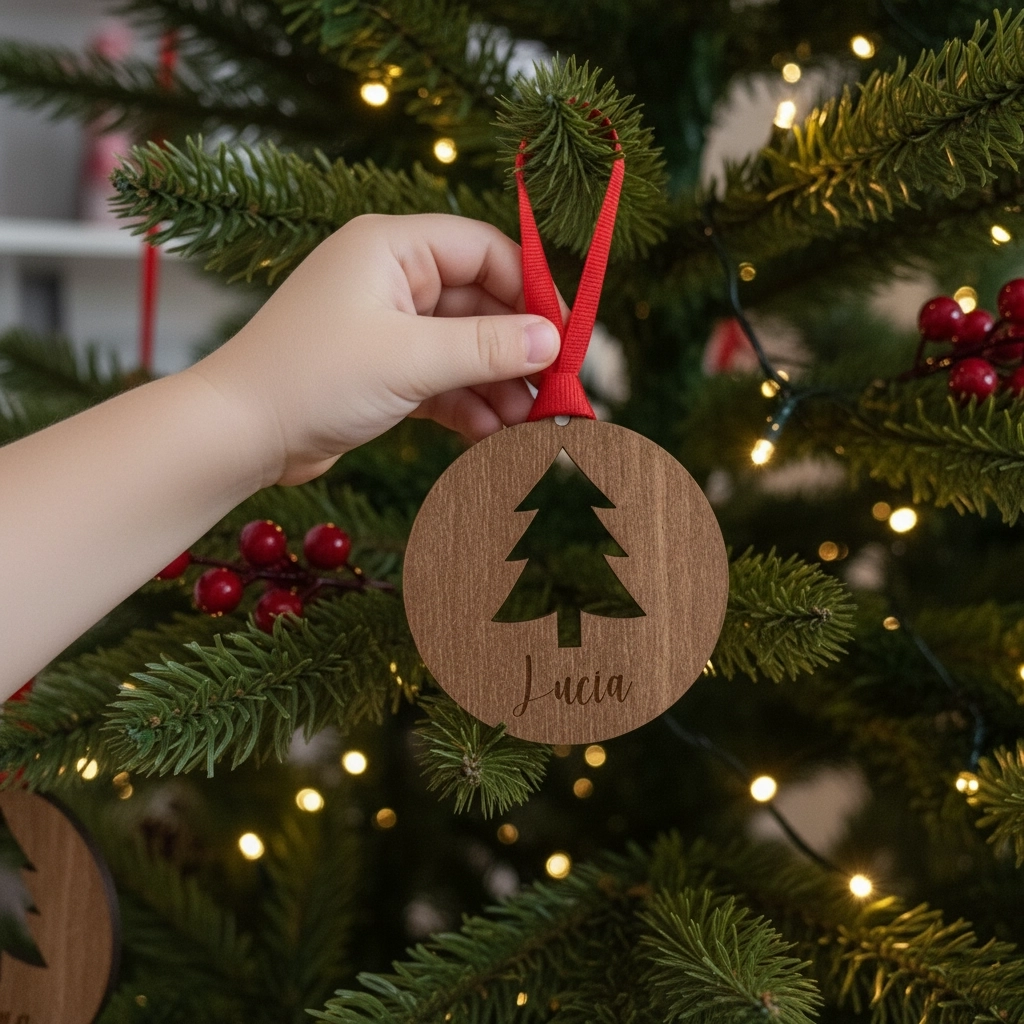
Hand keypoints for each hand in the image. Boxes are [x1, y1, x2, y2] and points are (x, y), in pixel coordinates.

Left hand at [190, 213, 562, 485]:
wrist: (239, 436)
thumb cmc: (314, 378)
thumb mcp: (410, 359)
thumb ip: (487, 347)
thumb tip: (555, 340)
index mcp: (392, 249)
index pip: (485, 251)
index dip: (532, 292)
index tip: (567, 338)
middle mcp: (392, 279)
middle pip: (481, 304)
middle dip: (518, 352)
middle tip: (558, 393)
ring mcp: (388, 327)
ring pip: (465, 349)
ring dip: (499, 387)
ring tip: (530, 427)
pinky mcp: (383, 372)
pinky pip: (442, 381)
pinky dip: (468, 407)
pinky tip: (493, 438)